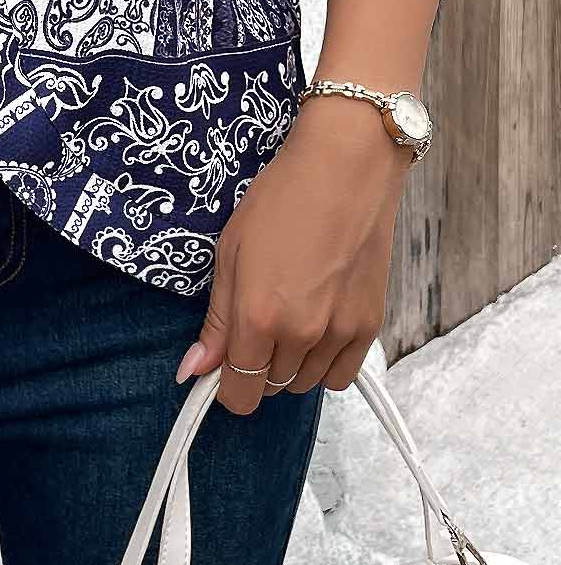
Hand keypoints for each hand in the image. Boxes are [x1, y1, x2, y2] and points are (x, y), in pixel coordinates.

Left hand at [175, 97, 412, 413]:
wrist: (344, 170)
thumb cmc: (280, 200)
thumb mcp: (230, 251)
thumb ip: (216, 320)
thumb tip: (194, 371)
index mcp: (258, 316)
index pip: (238, 395)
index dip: (225, 387)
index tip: (222, 368)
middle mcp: (301, 335)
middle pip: (270, 389)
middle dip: (256, 366)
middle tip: (256, 321)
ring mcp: (339, 333)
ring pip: (304, 383)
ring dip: (290, 365)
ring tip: (288, 315)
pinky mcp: (370, 326)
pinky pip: (341, 375)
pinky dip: (324, 363)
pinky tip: (317, 327)